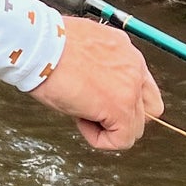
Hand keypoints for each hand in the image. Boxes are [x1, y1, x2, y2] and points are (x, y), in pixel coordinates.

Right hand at [33, 14, 163, 152]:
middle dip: (119, 115)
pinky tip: (80, 121)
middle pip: (147, 108)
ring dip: (109, 127)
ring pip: (136, 127)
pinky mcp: (121, 108)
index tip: (91, 95)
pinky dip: (101, 140)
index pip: (141, 85)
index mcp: (125, 50)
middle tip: (89, 109)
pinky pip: (122, 140)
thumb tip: (92, 85)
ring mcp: (131, 87)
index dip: (120, 98)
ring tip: (80, 112)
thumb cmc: (47, 46)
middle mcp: (135, 66)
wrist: (39, 45)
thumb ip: (97, 67)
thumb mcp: (81, 50)